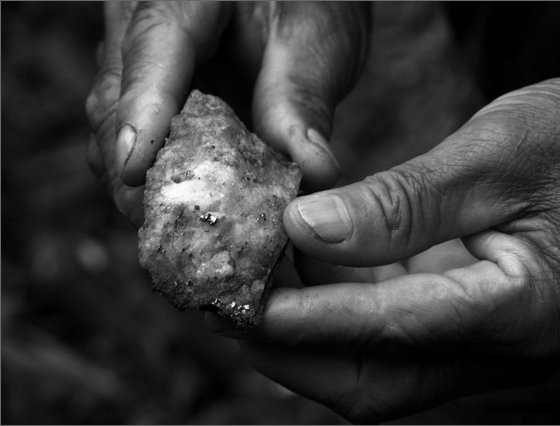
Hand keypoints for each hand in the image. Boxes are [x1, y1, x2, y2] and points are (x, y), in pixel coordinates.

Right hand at [85, 1, 368, 224]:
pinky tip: (188, 216)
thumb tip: (312, 174)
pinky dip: (159, 182)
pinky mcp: (150, 96)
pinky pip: (138, 143)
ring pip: (115, 132)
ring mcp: (138, 64)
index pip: (151, 52)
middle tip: (171, 234)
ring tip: (179, 237)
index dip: (142, 114)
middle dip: (138, 176)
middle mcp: (141, 27)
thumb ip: (303, 101)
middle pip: (115, 105)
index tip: (136, 170)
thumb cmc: (306, 2)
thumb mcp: (315, 40)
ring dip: (143, 187)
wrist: (293, 0)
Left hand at [213, 67, 559, 422]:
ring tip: (241, 290)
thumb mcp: (496, 155)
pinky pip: (384, 333)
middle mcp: (502, 345)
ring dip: (302, 334)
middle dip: (289, 351)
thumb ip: (403, 203)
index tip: (240, 301)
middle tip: (221, 308)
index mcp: (522, 310)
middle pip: (372, 381)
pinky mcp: (465, 318)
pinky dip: (332, 310)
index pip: (393, 331)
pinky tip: (294, 274)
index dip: (308, 320)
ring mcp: (483, 339)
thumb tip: (307, 229)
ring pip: (371, 365)